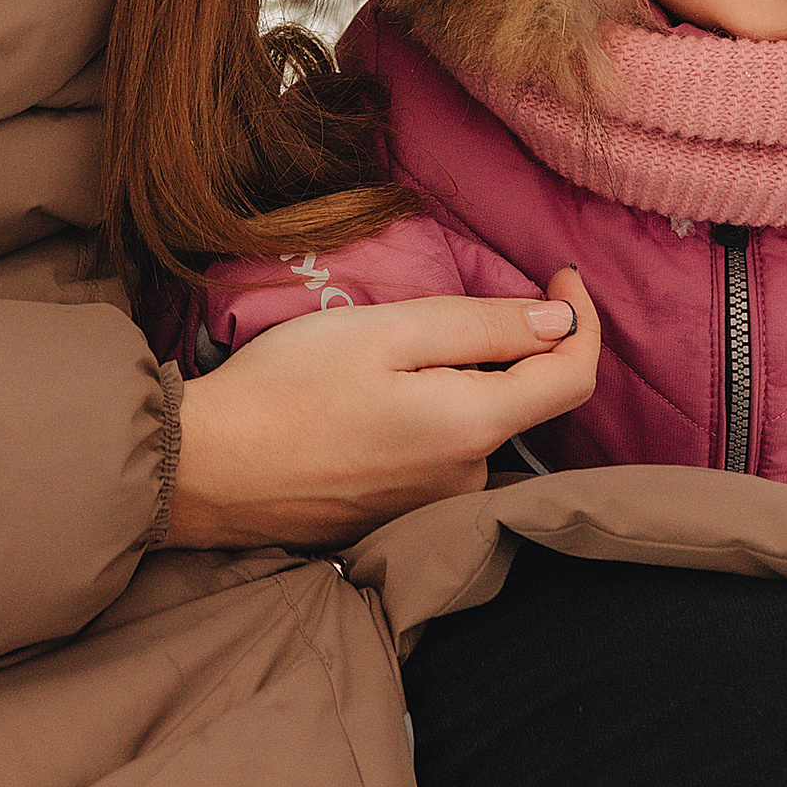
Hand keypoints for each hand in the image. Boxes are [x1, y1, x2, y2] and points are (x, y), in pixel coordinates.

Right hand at [159, 271, 599, 551]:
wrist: (203, 469)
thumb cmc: (288, 387)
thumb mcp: (388, 331)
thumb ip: (482, 326)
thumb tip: (559, 322)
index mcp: (472, 428)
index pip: (573, 378)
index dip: (583, 319)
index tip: (560, 272)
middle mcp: (466, 479)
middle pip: (521, 400)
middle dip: (505, 345)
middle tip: (441, 302)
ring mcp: (430, 503)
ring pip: (475, 424)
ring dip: (457, 380)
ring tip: (386, 350)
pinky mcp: (394, 513)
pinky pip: (437, 452)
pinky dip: (426, 412)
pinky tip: (367, 396)